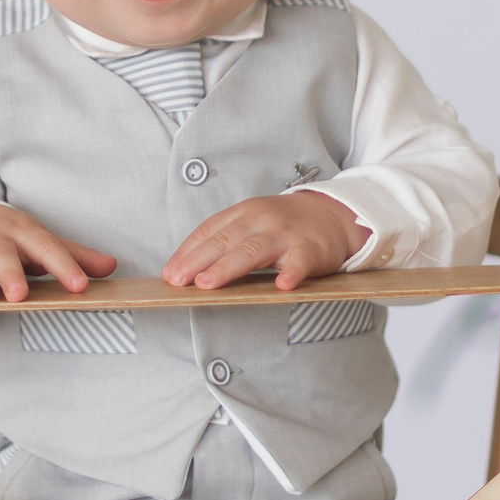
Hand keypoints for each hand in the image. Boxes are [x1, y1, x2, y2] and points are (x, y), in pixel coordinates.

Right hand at [0, 203, 116, 306]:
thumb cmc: (5, 237)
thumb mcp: (36, 241)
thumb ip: (71, 255)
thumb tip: (112, 267)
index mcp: (23, 232)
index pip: (48, 248)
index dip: (66, 266)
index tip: (81, 286)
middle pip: (3, 255)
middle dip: (11, 274)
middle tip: (20, 295)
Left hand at [163, 190, 368, 292]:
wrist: (331, 215)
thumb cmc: (282, 226)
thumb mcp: (251, 224)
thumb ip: (223, 242)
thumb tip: (184, 269)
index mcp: (242, 213)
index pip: (209, 231)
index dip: (187, 252)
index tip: (169, 273)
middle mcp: (261, 220)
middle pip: (225, 241)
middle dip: (198, 261)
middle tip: (179, 280)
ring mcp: (286, 234)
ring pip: (254, 250)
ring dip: (229, 267)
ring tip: (208, 283)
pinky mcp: (311, 249)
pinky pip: (300, 262)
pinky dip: (292, 272)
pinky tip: (282, 285)